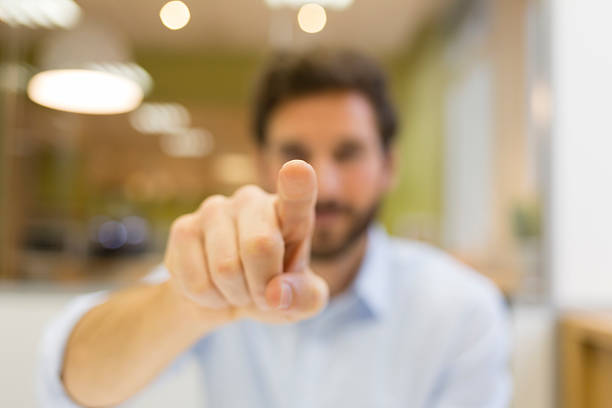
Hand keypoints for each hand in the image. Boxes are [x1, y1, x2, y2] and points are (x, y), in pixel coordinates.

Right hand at [164, 160, 328, 322]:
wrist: (223, 296)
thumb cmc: (272, 288)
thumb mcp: (301, 300)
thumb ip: (304, 297)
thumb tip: (276, 293)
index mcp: (290, 211)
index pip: (296, 195)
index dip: (297, 183)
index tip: (298, 169)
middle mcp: (252, 200)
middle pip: (260, 246)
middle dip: (262, 286)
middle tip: (263, 293)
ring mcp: (214, 209)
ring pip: (226, 269)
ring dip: (235, 295)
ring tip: (237, 288)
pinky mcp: (183, 228)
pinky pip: (197, 282)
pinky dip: (209, 299)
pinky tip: (213, 287)